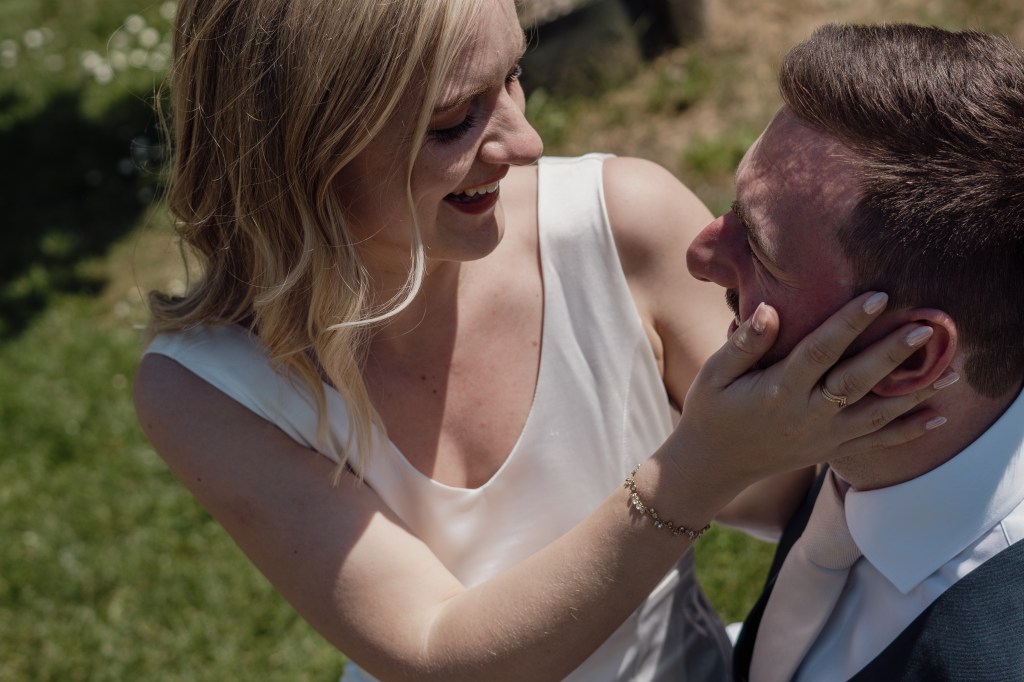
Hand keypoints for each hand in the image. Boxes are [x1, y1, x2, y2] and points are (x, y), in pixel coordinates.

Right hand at [669, 292, 952, 508]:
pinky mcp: (831, 449)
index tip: (878, 297)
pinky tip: (937, 417)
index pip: (819, 352)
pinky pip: (875, 442)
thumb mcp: (714, 374)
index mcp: (778, 390)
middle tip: (928, 328)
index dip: (849, 323)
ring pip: (877, 412)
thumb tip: (770, 309)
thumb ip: (743, 344)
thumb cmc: (712, 409)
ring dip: (916, 391)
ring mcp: (823, 436)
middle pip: (858, 381)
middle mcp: (806, 414)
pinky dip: (908, 431)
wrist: (713, 465)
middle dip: (894, 354)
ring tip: (951, 368)